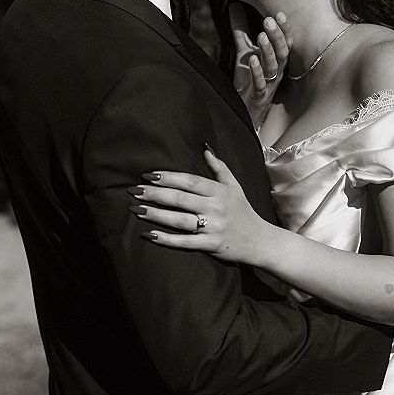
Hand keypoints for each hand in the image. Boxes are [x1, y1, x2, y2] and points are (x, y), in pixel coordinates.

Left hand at [127, 147, 266, 261]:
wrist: (259, 241)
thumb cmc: (243, 211)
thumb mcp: (235, 186)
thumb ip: (219, 167)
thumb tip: (204, 148)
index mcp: (220, 191)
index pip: (190, 181)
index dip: (168, 177)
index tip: (148, 175)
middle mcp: (216, 208)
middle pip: (180, 199)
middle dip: (155, 194)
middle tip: (134, 190)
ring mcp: (213, 228)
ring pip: (179, 220)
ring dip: (156, 214)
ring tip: (136, 209)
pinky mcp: (210, 246)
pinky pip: (184, 242)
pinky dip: (166, 239)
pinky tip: (149, 234)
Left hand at [230, 2, 291, 128]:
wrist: (245, 108)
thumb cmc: (249, 79)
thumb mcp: (244, 51)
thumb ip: (241, 30)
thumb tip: (234, 6)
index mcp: (276, 60)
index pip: (285, 42)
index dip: (284, 29)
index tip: (279, 13)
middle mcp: (277, 71)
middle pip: (283, 52)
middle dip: (277, 36)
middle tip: (269, 20)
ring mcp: (269, 84)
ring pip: (273, 66)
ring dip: (268, 51)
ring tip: (261, 36)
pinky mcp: (258, 95)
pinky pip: (260, 83)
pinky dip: (257, 71)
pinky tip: (251, 60)